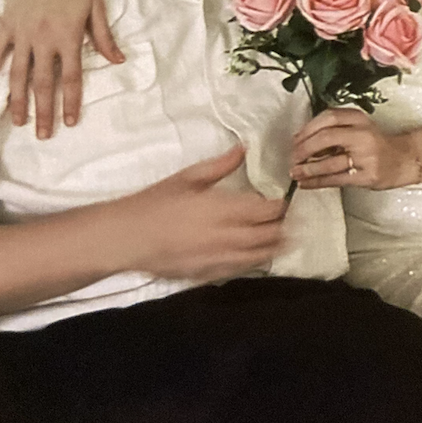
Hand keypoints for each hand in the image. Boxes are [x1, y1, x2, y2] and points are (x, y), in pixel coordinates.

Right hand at [0, 0, 121, 136]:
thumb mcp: (96, 4)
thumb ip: (103, 35)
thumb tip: (117, 60)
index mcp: (68, 36)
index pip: (71, 77)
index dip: (71, 102)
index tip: (70, 123)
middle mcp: (43, 39)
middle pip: (43, 82)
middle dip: (43, 111)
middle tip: (42, 135)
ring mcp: (22, 33)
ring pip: (19, 73)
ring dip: (18, 100)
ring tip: (18, 121)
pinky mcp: (7, 24)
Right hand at [124, 145, 285, 281]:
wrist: (128, 237)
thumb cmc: (156, 202)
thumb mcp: (188, 177)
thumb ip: (220, 165)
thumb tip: (244, 148)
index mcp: (222, 209)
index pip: (265, 211)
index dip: (281, 206)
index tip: (285, 200)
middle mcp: (226, 236)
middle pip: (269, 236)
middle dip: (284, 228)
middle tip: (293, 221)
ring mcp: (219, 259)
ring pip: (259, 256)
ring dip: (275, 247)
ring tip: (286, 240)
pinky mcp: (208, 274)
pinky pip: (241, 269)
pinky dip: (254, 261)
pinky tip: (257, 255)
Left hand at [290, 108, 421, 190]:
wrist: (403, 160)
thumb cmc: (374, 144)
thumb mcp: (358, 128)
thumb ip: (334, 130)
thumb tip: (300, 140)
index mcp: (358, 118)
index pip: (329, 117)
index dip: (308, 128)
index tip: (295, 140)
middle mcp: (363, 134)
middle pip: (327, 137)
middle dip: (304, 148)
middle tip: (292, 157)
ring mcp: (367, 156)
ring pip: (330, 162)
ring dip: (308, 168)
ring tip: (294, 173)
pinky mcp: (367, 176)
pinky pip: (336, 179)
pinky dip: (317, 182)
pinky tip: (305, 184)